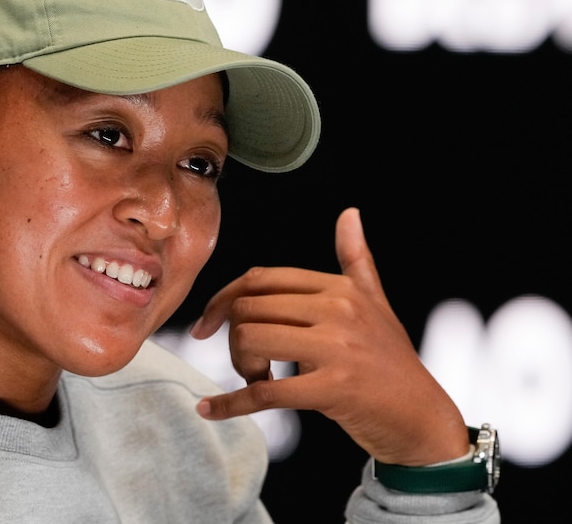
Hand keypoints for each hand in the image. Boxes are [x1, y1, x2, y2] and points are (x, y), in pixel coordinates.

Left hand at [190, 207, 470, 465]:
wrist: (422, 417)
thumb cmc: (391, 361)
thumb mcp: (375, 302)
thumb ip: (356, 258)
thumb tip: (350, 213)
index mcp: (339, 288)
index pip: (261, 278)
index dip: (224, 299)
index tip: (207, 324)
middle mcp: (338, 310)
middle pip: (248, 309)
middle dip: (233, 339)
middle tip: (248, 364)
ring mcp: (337, 348)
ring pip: (249, 341)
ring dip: (239, 367)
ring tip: (258, 380)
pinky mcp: (333, 389)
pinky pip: (263, 393)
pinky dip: (230, 404)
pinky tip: (212, 409)